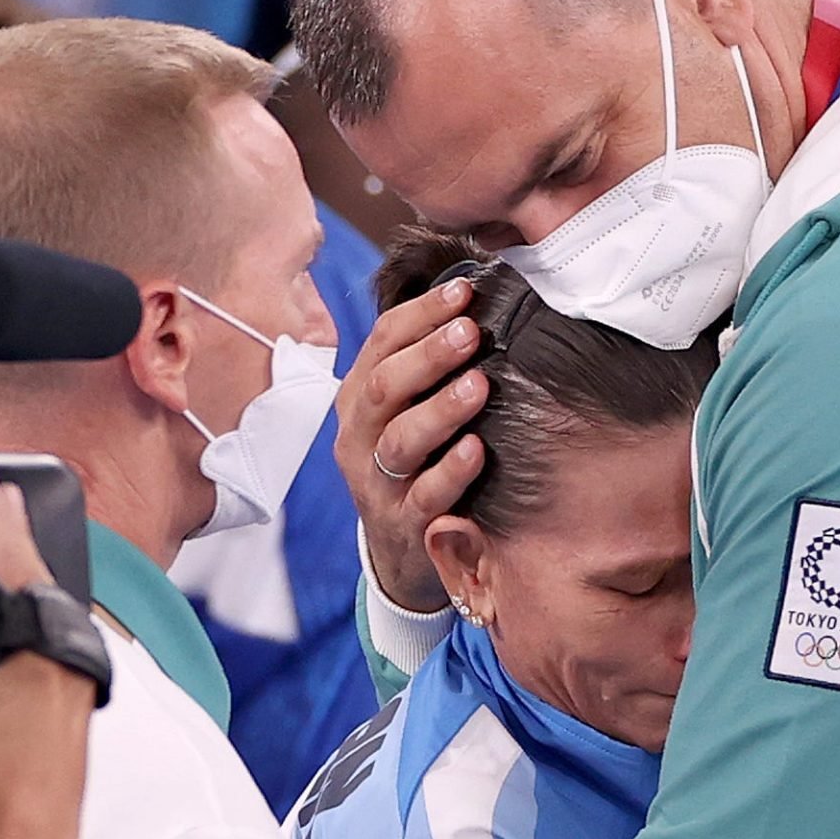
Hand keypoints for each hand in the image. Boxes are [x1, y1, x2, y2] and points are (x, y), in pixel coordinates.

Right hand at [0, 470, 93, 827]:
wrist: (30, 834)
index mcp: (39, 644)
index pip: (13, 561)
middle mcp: (67, 650)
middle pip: (37, 573)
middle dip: (11, 530)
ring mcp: (74, 671)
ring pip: (48, 602)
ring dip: (21, 566)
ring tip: (2, 532)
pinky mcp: (71, 692)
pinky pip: (50, 628)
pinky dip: (28, 603)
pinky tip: (12, 603)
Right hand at [335, 277, 486, 611]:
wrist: (400, 549)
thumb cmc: (416, 462)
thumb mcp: (408, 410)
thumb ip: (429, 364)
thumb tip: (476, 298)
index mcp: (360, 397)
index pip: (382, 342)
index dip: (421, 313)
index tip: (465, 289)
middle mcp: (360, 437)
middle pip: (385, 386)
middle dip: (428, 354)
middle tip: (470, 330)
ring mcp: (377, 483)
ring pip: (400, 441)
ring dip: (440, 410)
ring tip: (479, 385)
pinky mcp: (403, 525)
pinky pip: (424, 497)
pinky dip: (450, 473)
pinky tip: (478, 450)